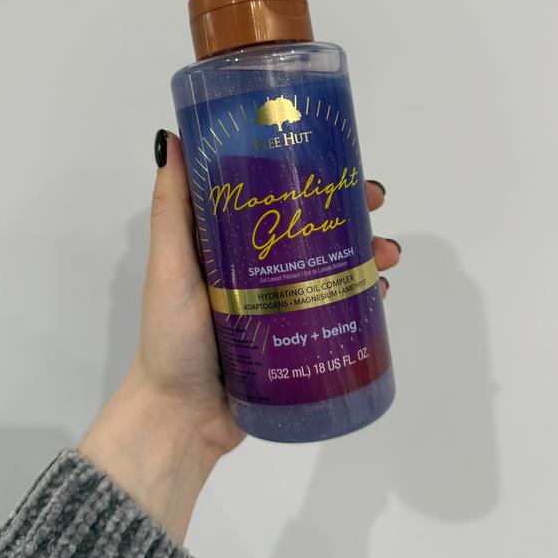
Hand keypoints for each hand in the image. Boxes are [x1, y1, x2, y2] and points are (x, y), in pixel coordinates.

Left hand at [79, 130, 400, 542]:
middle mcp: (259, 270)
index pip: (274, 196)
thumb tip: (172, 138)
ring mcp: (281, 306)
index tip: (337, 159)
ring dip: (367, 254)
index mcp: (228, 246)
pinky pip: (337, 312)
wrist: (182, 420)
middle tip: (377, 204)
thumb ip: (171, 209)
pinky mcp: (298, 341)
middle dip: (351, 211)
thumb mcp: (168, 267)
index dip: (308, 175)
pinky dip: (364, 298)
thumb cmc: (171, 338)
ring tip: (389, 255)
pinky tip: (382, 293)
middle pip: (313, 229)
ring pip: (333, 268)